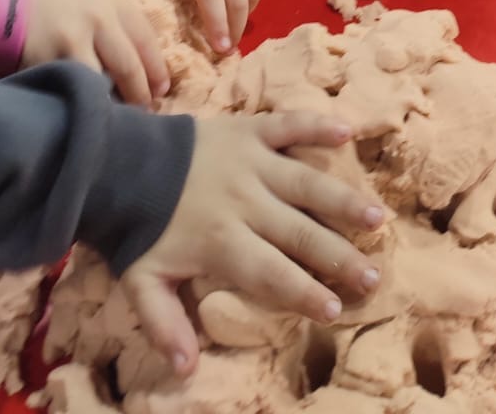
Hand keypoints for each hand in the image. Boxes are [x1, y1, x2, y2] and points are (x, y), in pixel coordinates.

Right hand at [24, 0, 168, 105]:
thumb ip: (112, 12)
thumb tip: (132, 48)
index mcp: (113, 0)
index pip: (146, 38)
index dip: (157, 68)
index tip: (161, 88)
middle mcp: (99, 20)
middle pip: (129, 65)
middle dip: (140, 93)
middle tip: (145, 111)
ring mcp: (73, 42)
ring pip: (102, 82)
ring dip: (111, 103)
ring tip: (115, 117)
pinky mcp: (48, 60)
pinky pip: (72, 86)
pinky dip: (80, 100)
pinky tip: (84, 109)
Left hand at [121, 113, 383, 377]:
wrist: (118, 163)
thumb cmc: (136, 227)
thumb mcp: (141, 284)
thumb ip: (165, 325)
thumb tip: (187, 369)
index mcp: (222, 241)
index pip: (272, 273)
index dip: (304, 292)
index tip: (334, 310)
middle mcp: (244, 202)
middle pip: (300, 233)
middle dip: (339, 256)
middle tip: (373, 276)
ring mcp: (251, 162)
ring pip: (306, 183)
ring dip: (342, 200)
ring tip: (377, 216)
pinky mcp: (250, 130)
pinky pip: (288, 125)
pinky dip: (316, 125)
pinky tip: (347, 131)